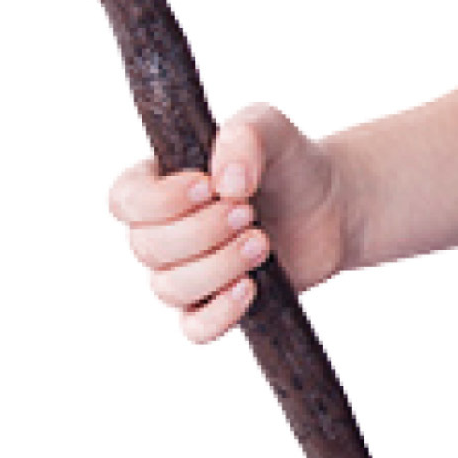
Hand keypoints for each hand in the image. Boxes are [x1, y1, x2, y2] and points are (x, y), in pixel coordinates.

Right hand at [108, 103, 347, 344]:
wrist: (333, 203)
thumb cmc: (290, 161)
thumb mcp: (273, 128)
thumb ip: (246, 134)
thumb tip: (225, 182)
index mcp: (166, 183)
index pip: (124, 199)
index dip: (155, 200)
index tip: (205, 186)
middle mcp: (167, 231)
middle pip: (147, 247)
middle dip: (201, 230)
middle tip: (248, 211)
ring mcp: (188, 271)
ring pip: (170, 288)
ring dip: (218, 265)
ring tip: (262, 241)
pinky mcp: (214, 304)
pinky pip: (194, 328)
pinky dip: (219, 312)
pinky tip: (250, 286)